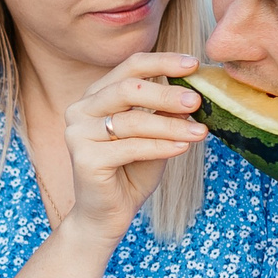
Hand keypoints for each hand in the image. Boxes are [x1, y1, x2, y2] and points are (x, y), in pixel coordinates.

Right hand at [61, 53, 209, 240]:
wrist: (106, 216)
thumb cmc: (130, 173)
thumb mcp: (154, 136)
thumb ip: (166, 114)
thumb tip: (192, 92)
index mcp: (96, 96)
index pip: (129, 67)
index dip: (162, 62)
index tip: (194, 65)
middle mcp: (80, 109)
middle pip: (128, 88)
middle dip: (166, 93)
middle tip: (198, 100)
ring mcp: (78, 133)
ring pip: (132, 120)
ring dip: (170, 125)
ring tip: (199, 131)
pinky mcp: (84, 159)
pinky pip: (130, 147)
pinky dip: (160, 146)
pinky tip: (182, 147)